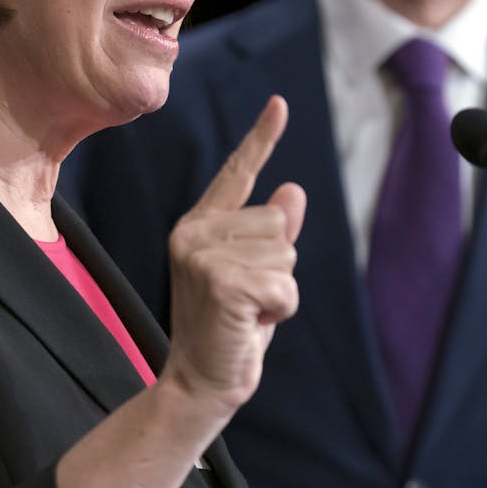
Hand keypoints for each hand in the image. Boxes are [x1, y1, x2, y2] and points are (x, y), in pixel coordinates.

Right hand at [163, 95, 305, 417]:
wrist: (200, 383)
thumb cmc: (228, 330)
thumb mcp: (255, 276)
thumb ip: (271, 236)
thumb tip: (293, 191)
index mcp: (199, 225)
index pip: (237, 174)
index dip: (261, 138)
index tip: (280, 104)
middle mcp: (193, 232)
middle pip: (278, 224)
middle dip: (280, 268)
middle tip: (247, 300)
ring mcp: (201, 254)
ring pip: (285, 254)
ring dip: (281, 291)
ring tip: (247, 312)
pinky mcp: (218, 280)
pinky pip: (284, 283)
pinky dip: (280, 308)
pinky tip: (250, 322)